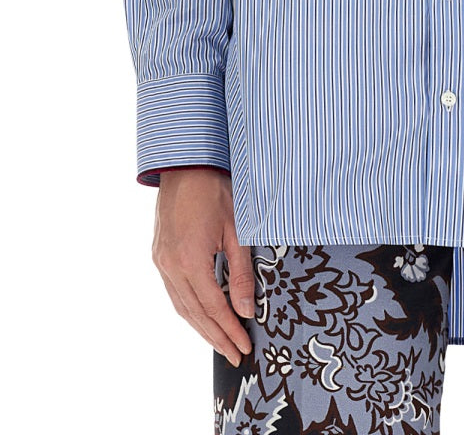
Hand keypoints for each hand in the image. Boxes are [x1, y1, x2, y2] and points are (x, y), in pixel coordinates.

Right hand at [151, 168, 256, 366]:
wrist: (185, 164)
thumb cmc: (215, 190)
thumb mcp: (237, 230)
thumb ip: (242, 273)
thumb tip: (246, 309)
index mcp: (190, 260)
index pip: (214, 307)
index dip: (229, 330)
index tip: (243, 346)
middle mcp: (170, 265)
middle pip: (195, 313)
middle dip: (216, 336)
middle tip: (234, 355)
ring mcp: (161, 261)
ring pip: (181, 305)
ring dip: (200, 327)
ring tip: (220, 342)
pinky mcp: (159, 254)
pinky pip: (174, 291)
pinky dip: (189, 308)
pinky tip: (200, 315)